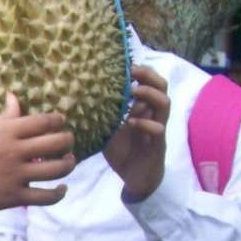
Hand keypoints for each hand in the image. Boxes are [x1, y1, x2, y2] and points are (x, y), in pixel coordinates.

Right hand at [0, 93, 74, 214]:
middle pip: (57, 142)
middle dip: (67, 140)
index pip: (43, 121)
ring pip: (57, 168)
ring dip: (68, 164)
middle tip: (68, 141)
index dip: (57, 120)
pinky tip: (61, 189)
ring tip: (68, 161)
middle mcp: (16, 151)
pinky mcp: (15, 196)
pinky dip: (59, 193)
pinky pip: (46, 196)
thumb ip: (3, 117)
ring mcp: (17, 175)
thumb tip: (14, 96)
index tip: (60, 121)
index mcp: (6, 132)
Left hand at [102, 66, 170, 202]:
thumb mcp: (108, 130)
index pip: (149, 81)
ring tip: (133, 92)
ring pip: (164, 103)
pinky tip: (130, 123)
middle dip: (148, 75)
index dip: (140, 70)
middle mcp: (153, 114)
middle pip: (162, 86)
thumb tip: (76, 100)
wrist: (136, 177)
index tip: (124, 64)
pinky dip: (144, 123)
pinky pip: (157, 128)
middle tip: (132, 72)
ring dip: (148, 95)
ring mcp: (158, 127)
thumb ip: (101, 115)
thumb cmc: (123, 151)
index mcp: (142, 107)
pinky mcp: (158, 143)